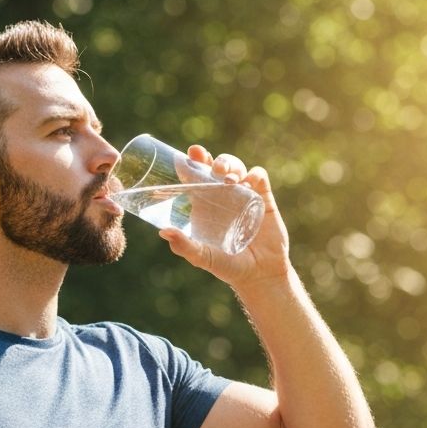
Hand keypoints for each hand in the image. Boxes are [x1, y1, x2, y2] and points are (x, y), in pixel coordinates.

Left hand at [159, 145, 292, 293]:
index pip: (197, 176)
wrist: (259, 274)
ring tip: (229, 179)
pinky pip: (259, 177)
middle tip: (212, 167)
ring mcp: (244, 194)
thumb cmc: (227, 266)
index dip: (194, 161)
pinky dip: (254, 175)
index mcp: (205, 204)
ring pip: (237, 167)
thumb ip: (184, 246)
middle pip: (216, 166)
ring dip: (232, 165)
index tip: (191, 153)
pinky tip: (249, 183)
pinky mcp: (263, 198)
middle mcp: (223, 195)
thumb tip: (163, 232)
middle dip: (213, 159)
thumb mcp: (203, 257)